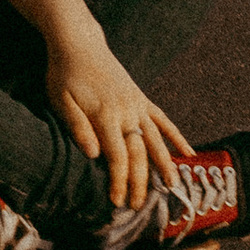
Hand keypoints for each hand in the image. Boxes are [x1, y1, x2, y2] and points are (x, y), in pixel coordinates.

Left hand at [45, 25, 192, 209]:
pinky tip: (188, 153)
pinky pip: (163, 120)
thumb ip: (77, 126)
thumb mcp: (61, 99)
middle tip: (138, 206)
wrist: (80, 42)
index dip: (119, 180)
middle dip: (140, 182)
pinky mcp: (141, 98)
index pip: (117, 155)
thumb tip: (92, 155)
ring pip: (156, 139)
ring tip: (173, 186)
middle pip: (139, 153)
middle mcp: (127, 111)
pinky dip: (176, 137)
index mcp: (105, 114)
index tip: (117, 201)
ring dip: (165, 164)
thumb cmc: (64, 73)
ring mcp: (137, 104)